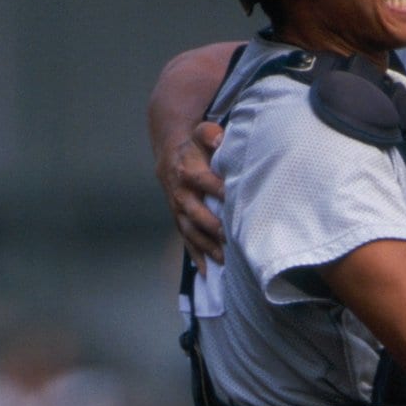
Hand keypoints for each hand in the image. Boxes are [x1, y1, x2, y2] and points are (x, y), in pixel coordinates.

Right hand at [158, 121, 225, 270]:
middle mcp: (181, 193)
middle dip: (212, 226)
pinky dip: (196, 256)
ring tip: (224, 260)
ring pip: (191, 231)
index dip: (218, 190)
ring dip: (206, 246)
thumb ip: (210, 134)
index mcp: (187, 171)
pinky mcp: (180, 221)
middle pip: (195, 212)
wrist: (171, 153)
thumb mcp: (202, 133)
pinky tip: (208, 272)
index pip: (204, 182)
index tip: (234, 199)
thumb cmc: (195, 145)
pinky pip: (186, 241)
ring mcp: (179, 210)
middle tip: (231, 238)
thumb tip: (218, 139)